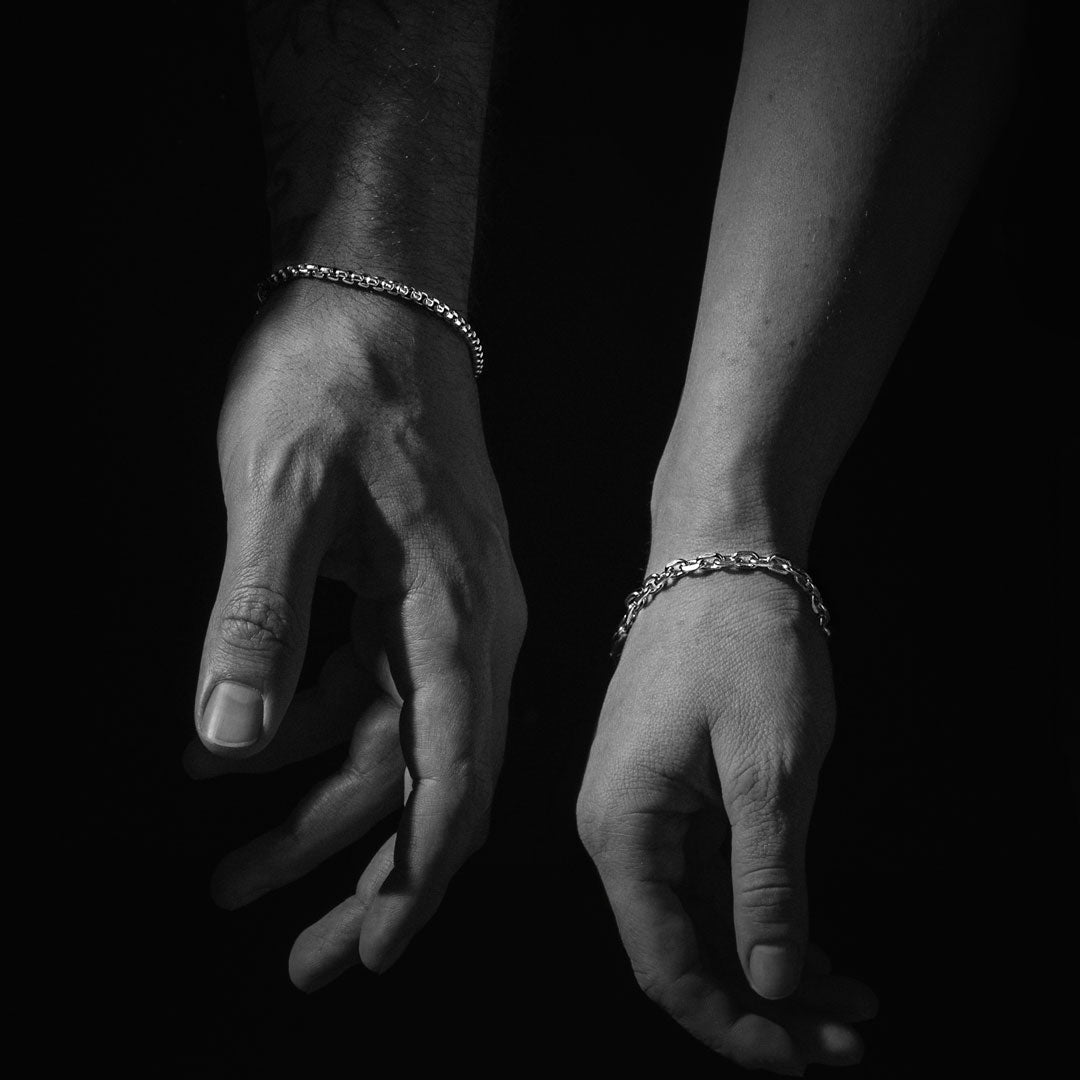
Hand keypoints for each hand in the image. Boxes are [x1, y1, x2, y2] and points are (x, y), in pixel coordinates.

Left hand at [192, 284, 525, 977]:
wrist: (375, 305)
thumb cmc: (332, 381)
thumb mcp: (275, 495)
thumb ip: (254, 617)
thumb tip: (226, 738)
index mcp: (450, 607)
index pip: (451, 766)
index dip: (418, 868)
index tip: (376, 949)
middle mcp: (467, 621)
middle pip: (429, 776)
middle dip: (362, 870)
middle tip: (303, 958)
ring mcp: (444, 606)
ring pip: (397, 741)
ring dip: (322, 809)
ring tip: (236, 874)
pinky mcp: (415, 589)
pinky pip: (373, 686)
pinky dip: (309, 729)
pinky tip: (234, 754)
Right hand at [576, 569, 876, 1074]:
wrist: (722, 558)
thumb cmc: (740, 646)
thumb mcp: (769, 770)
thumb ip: (766, 882)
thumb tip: (767, 982)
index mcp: (622, 827)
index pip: (664, 961)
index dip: (729, 1024)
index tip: (800, 1057)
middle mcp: (619, 828)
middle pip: (685, 948)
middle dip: (765, 1003)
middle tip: (849, 1040)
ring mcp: (644, 809)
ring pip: (704, 918)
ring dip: (774, 963)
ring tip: (855, 1000)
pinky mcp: (673, 792)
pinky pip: (712, 875)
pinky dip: (765, 912)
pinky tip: (819, 942)